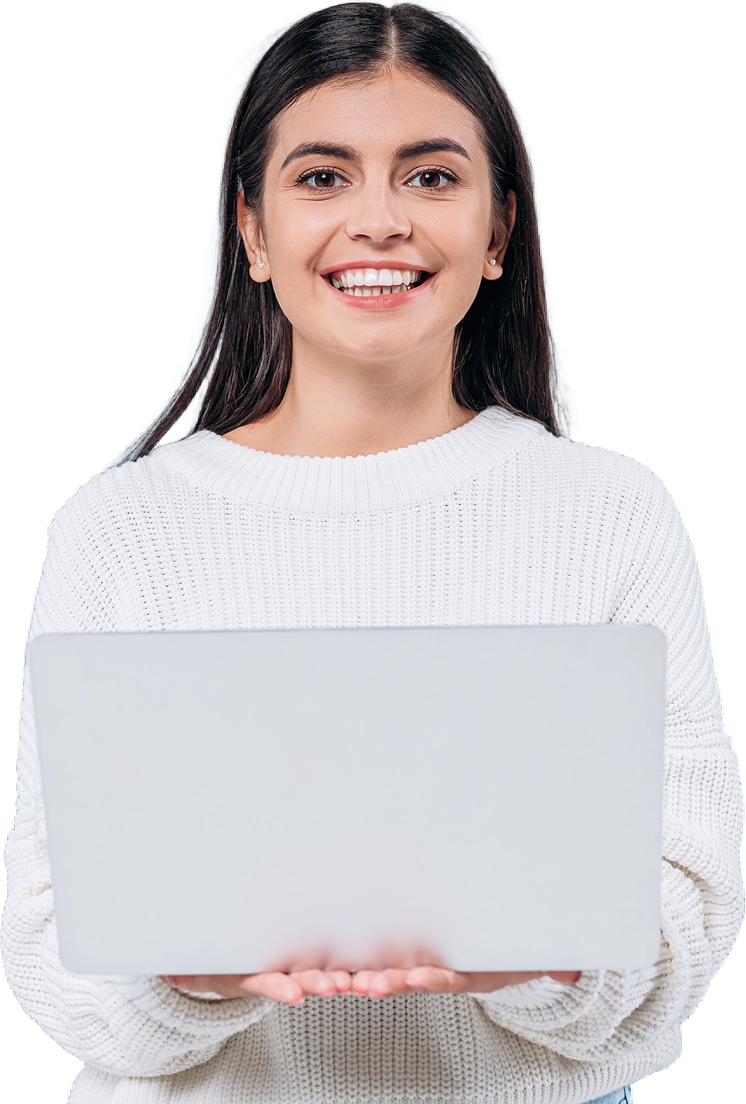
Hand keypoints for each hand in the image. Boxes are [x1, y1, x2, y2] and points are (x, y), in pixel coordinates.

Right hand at [159, 970, 353, 1003]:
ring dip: (329, 977)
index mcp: (246, 973)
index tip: (295, 996)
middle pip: (294, 979)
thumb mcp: (197, 967)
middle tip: (335, 987)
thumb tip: (172, 976)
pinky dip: (333, 963)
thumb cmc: (212, 959)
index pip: (264, 981)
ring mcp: (282, 965)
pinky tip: (350, 968)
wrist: (214, 954)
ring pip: (309, 972)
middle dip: (315, 983)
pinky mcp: (295, 954)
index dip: (280, 987)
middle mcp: (267, 971)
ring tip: (346, 982)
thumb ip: (189, 972)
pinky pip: (315, 959)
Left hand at [351, 968, 581, 997]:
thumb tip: (572, 972)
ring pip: (396, 975)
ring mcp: (428, 965)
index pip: (450, 978)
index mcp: (471, 973)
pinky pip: (390, 963)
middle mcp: (446, 973)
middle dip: (391, 984)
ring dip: (374, 978)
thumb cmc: (514, 949)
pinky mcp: (414, 956)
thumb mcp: (535, 955)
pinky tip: (351, 970)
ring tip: (353, 982)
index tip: (416, 979)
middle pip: (415, 981)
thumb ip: (553, 963)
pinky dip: (371, 966)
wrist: (504, 948)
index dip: (433, 979)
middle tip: (368, 985)